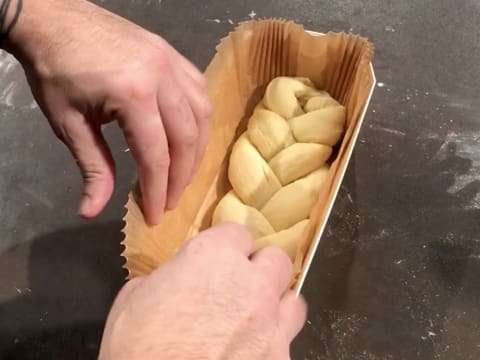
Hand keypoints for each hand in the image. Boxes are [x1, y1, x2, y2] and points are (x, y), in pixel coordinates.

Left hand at [5, 0, 210, 223]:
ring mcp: (172, 62)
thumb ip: (92, 168)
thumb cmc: (55, 70)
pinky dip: (200, 120)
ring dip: (196, 150)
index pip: (155, 155)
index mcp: (132, 94)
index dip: (157, 191)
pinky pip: (200, 92)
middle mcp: (162, 76)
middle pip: (186, 139)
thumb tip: (92, 211)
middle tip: (170, 200)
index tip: (155, 215)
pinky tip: (190, 135)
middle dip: (181, 177)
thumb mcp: (68, 124)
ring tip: (182, 173)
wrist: (54, 18)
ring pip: (202, 116)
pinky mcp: (173, 55)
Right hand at [99, 223, 306, 359]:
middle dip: (258, 269)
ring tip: (255, 316)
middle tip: (238, 286)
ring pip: (291, 296)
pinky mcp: (279, 355)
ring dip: (275, 302)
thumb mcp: (132, 301)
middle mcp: (249, 282)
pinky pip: (288, 337)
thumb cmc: (137, 349)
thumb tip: (171, 283)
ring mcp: (269, 320)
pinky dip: (274, 339)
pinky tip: (255, 349)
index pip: (238, 232)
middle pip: (274, 258)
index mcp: (212, 257)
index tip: (218, 259)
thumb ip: (163, 279)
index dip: (227, 246)